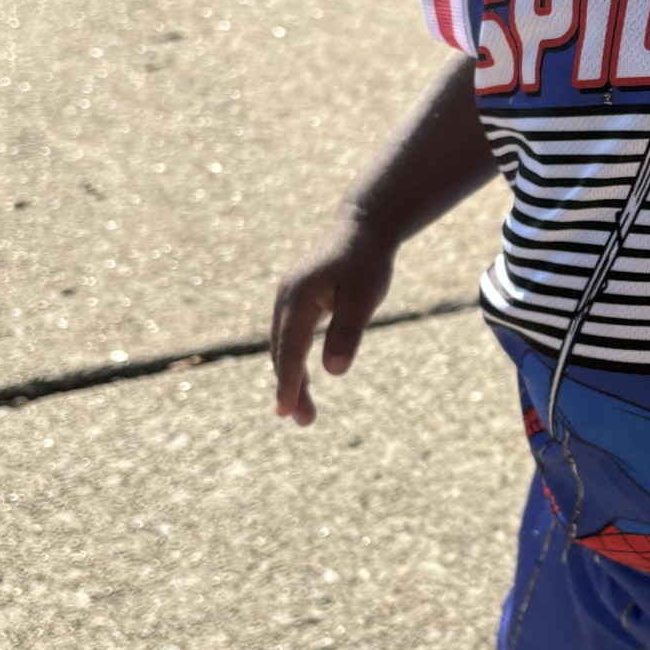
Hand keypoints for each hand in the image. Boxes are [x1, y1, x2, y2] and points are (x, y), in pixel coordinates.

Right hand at [270, 208, 396, 426]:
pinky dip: (294, 363)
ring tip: (305, 414)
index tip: (287, 411)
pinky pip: (291, 339)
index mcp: (299, 298)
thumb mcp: (364, 297)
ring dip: (291, 379)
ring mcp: (288, 301)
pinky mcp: (297, 304)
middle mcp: (286, 300)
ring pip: (284, 348)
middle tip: (303, 421)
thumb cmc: (367, 261)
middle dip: (290, 388)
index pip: (292, 349)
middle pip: (283, 353)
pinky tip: (304, 383)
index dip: (289, 382)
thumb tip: (334, 372)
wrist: (362, 228)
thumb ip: (348, 332)